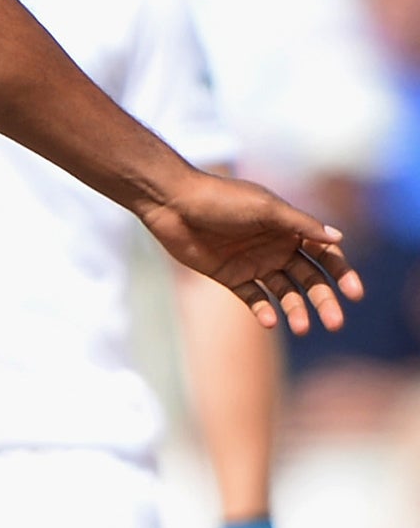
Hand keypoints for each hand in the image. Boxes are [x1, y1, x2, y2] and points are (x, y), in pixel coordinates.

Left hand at [138, 171, 362, 332]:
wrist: (173, 203)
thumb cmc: (221, 199)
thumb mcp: (265, 208)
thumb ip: (300, 224)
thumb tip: (339, 239)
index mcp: (289, 228)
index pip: (325, 255)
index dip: (342, 274)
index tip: (354, 294)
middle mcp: (276, 247)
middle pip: (309, 278)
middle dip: (324, 300)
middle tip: (336, 323)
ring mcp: (254, 263)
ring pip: (285, 292)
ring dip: (296, 310)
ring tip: (302, 328)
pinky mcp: (231, 276)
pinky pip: (253, 298)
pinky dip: (263, 311)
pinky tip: (270, 321)